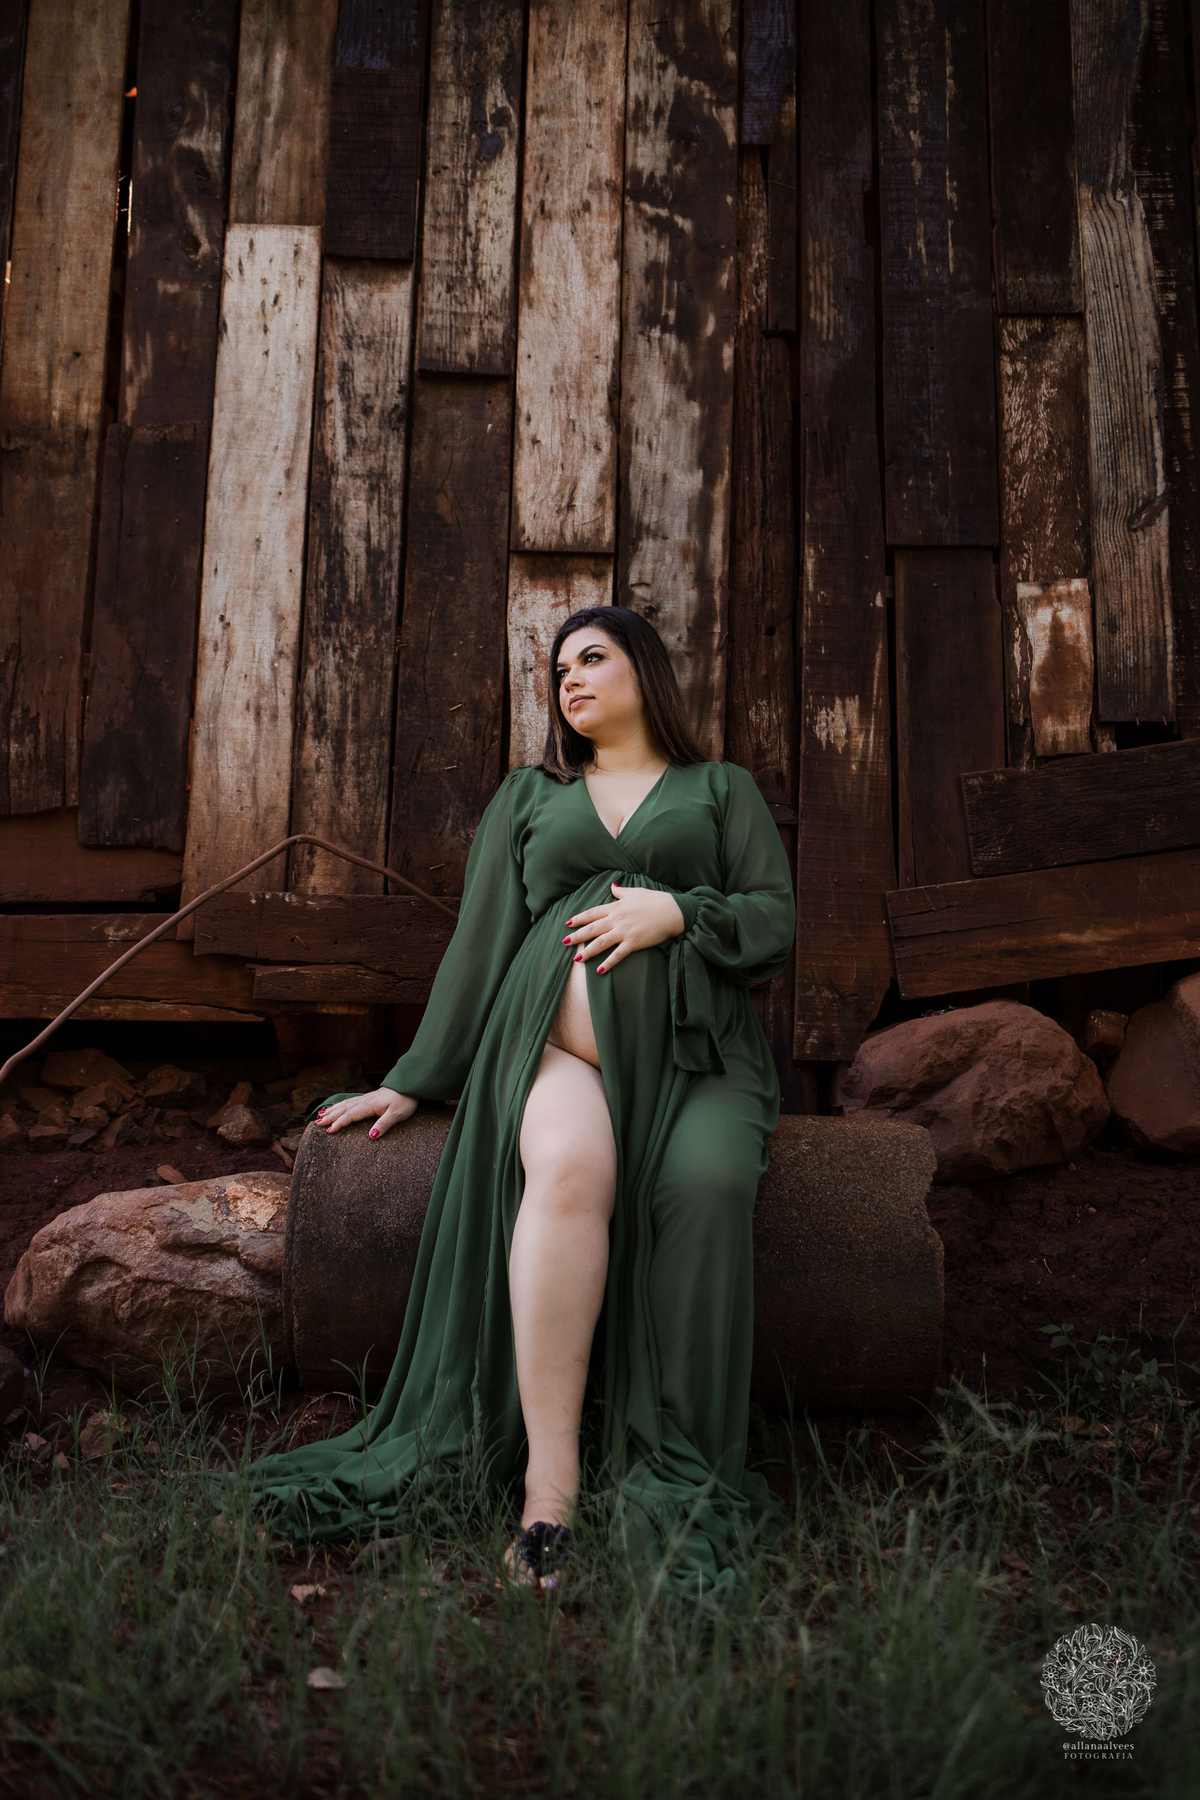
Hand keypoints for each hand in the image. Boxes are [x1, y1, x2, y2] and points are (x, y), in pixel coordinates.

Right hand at [316, 1088, 417, 1138]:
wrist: (410, 1086)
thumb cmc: (404, 1101)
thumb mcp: (397, 1115)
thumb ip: (383, 1125)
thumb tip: (371, 1136)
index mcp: (369, 1105)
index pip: (350, 1115)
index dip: (339, 1123)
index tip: (328, 1131)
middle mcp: (365, 1101)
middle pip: (344, 1109)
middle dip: (330, 1116)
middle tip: (317, 1123)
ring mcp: (366, 1099)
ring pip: (345, 1104)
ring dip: (333, 1110)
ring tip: (321, 1115)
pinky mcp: (369, 1098)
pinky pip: (350, 1101)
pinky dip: (341, 1105)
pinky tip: (336, 1106)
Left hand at [563, 882, 684, 973]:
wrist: (672, 911)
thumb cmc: (655, 900)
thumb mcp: (636, 892)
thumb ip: (621, 891)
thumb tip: (612, 886)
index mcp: (616, 907)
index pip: (593, 913)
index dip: (579, 918)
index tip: (569, 923)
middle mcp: (616, 919)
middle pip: (592, 928)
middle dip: (577, 935)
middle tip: (564, 942)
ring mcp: (624, 932)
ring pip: (601, 942)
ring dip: (588, 951)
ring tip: (577, 958)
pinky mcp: (633, 942)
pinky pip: (617, 955)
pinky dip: (608, 963)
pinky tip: (599, 970)